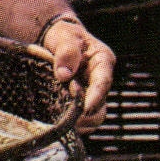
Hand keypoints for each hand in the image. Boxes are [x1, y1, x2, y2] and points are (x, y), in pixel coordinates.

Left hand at [42, 16, 114, 133]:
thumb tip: (64, 75)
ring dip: (80, 123)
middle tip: (66, 118)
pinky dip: (72, 124)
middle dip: (86, 115)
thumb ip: (66, 52)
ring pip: (94, 117)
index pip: (103, 83)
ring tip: (61, 123)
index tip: (84, 108)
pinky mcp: (81, 101)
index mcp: (102, 61)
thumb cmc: (63, 36)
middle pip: (101, 106)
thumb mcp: (64, 37)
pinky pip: (82, 119)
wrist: (56, 40)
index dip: (95, 98)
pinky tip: (58, 123)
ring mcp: (91, 93)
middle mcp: (100, 80)